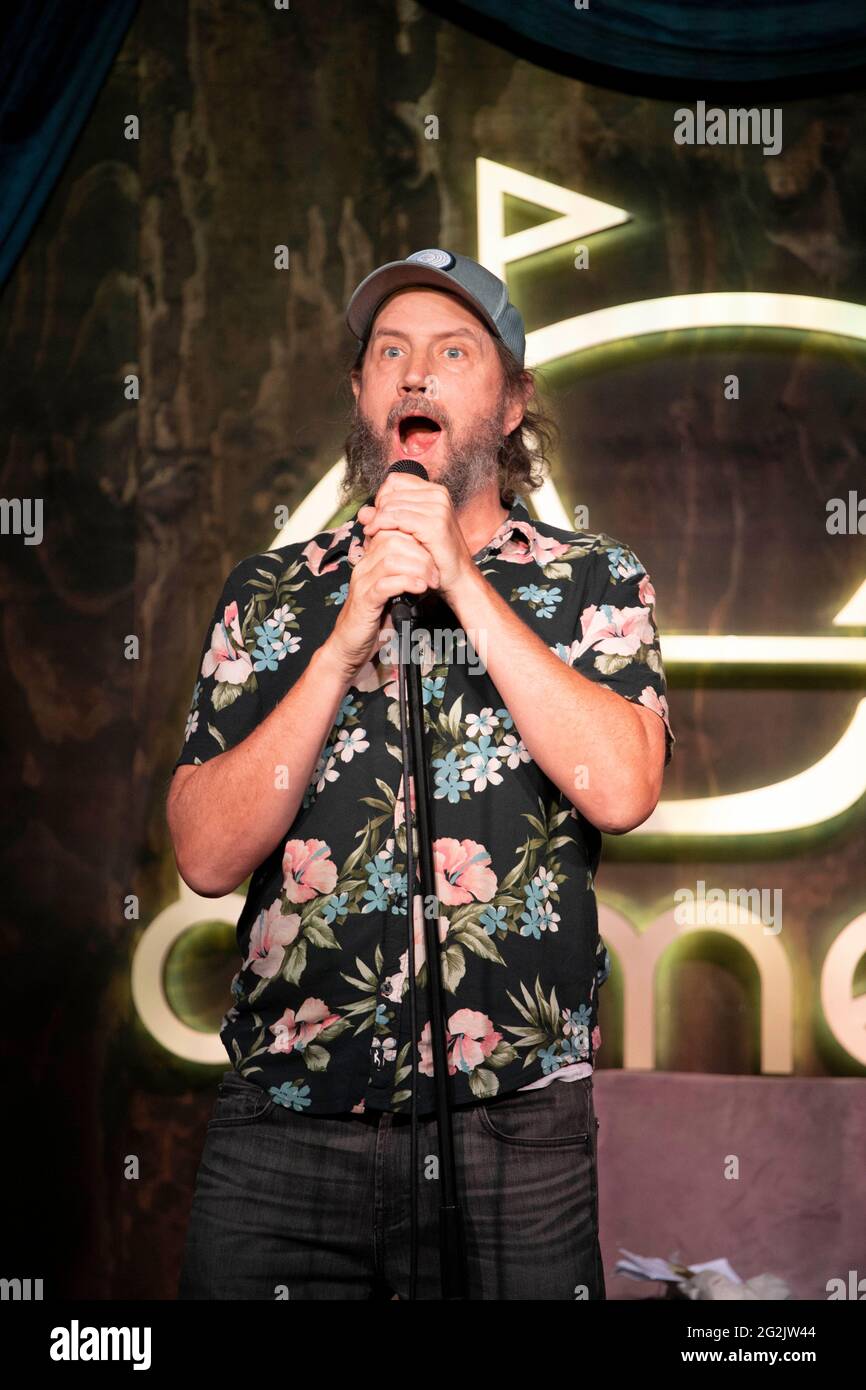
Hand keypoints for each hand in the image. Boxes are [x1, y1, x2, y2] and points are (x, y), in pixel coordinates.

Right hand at [325, 527, 440, 680]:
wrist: (350, 645)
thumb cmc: (374, 619)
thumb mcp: (393, 591)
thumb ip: (405, 575)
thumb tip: (431, 564)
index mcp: (371, 560)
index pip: (393, 532)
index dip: (417, 540)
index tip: (435, 557)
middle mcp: (364, 566)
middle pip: (393, 540)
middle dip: (421, 553)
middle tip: (436, 572)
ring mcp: (362, 583)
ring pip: (390, 559)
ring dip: (417, 568)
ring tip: (431, 581)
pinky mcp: (364, 601)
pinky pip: (385, 584)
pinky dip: (407, 583)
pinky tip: (420, 589)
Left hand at [357, 473, 474, 602]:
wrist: (457, 576)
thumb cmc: (434, 555)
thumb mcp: (407, 531)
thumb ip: (385, 517)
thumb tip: (362, 512)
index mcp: (435, 491)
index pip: (395, 480)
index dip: (382, 497)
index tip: (380, 517)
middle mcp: (438, 495)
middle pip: (390, 493)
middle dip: (377, 511)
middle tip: (372, 530)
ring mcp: (438, 508)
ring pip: (390, 505)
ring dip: (376, 521)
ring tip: (373, 535)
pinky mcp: (434, 524)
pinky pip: (395, 517)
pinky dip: (381, 525)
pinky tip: (375, 536)